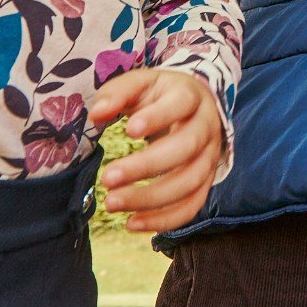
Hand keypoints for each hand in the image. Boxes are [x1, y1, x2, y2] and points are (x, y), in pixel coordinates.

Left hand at [89, 67, 223, 231]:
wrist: (197, 105)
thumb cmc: (161, 95)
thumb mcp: (141, 83)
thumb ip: (118, 93)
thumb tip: (96, 115)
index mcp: (191, 96)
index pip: (180, 104)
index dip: (158, 118)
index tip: (128, 131)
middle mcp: (207, 126)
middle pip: (186, 148)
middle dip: (147, 166)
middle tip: (107, 178)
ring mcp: (210, 156)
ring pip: (190, 182)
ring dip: (152, 199)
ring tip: (112, 202)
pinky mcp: (206, 181)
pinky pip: (192, 205)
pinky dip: (165, 220)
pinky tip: (132, 223)